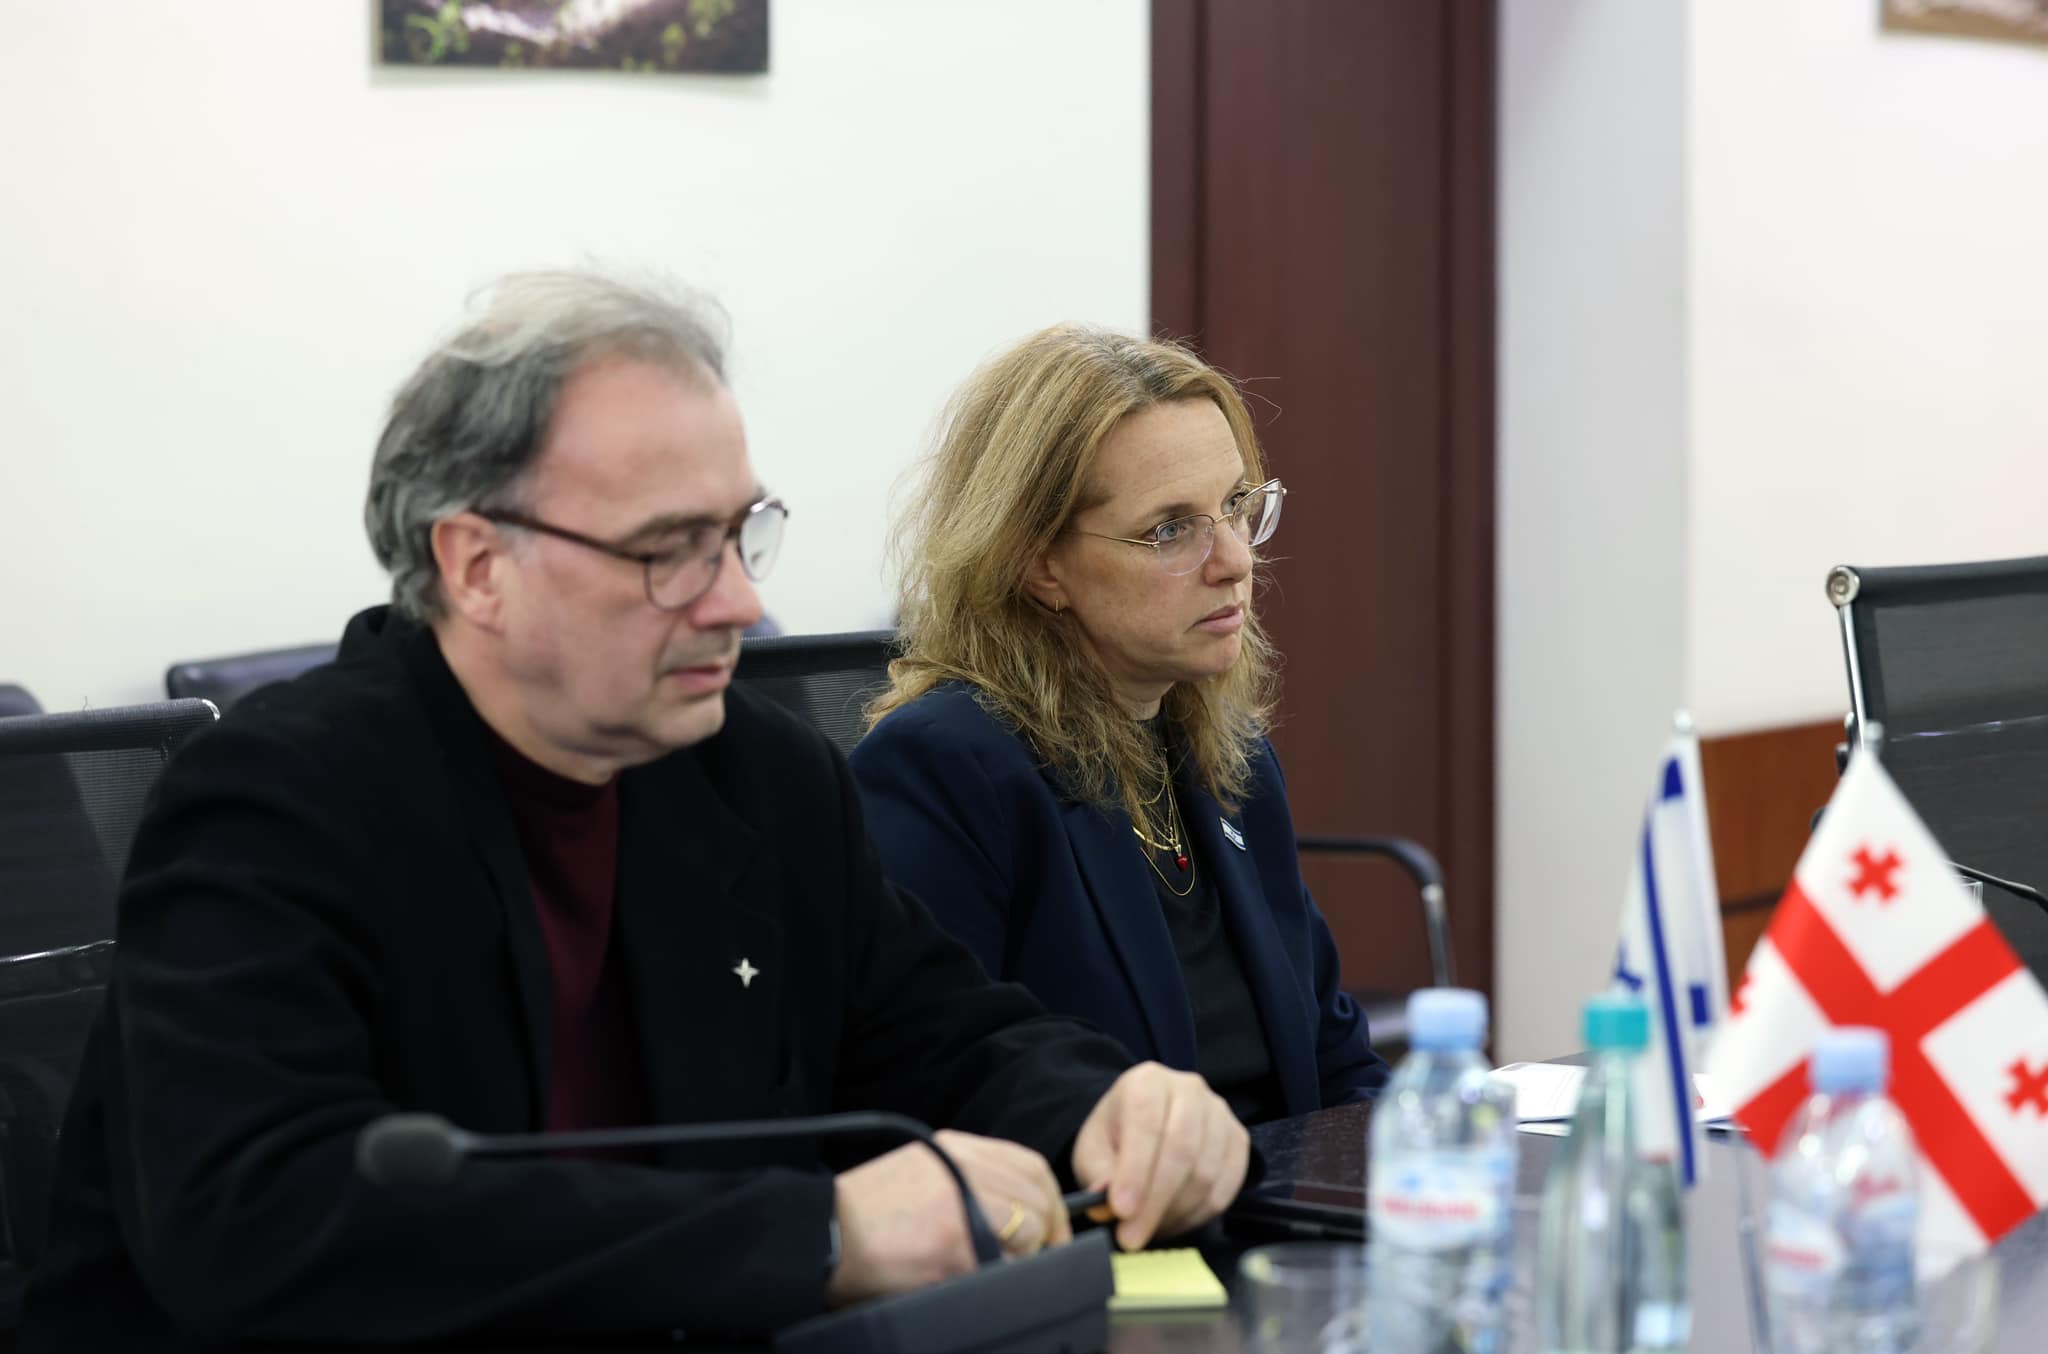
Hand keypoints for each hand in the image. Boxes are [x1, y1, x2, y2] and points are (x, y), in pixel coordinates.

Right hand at [825, 1129, 1069, 1304]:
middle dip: (1046, 1233)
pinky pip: (1007, 1263)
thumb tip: (1014, 1209)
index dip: (1049, 1201)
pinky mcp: (958, 1245)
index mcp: (957, 1148)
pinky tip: (974, 1276)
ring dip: (1024, 1255)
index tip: (1050, 1227)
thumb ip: (969, 1179)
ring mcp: (965, 1205)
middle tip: (1035, 1257)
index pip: (1030, 1166)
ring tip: (992, 1266)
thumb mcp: (922, 1171)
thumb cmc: (867, 1211)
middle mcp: (967, 1168)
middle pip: (1038, 1197)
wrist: (827, 1234)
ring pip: (1031, 1229)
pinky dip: (1002, 1274)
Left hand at [1070, 1063, 1248, 1250]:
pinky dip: (1199, 1213)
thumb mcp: (1093, 1152)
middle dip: (1155, 1201)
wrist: (1143, 1127)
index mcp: (1147, 1082)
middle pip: (1181, 1150)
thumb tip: (1106, 1202)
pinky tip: (1174, 1221)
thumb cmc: (1116, 1137)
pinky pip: (1226, 1186)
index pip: (1147, 1125)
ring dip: (1176, 1211)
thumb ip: (1098, 1174)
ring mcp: (1219, 1113)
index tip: (1121, 1211)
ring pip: (1206, 1172)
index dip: (1135, 1172)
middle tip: (1132, 1237)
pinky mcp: (1237, 1139)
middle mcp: (1189, 1089)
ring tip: (1149, 1229)